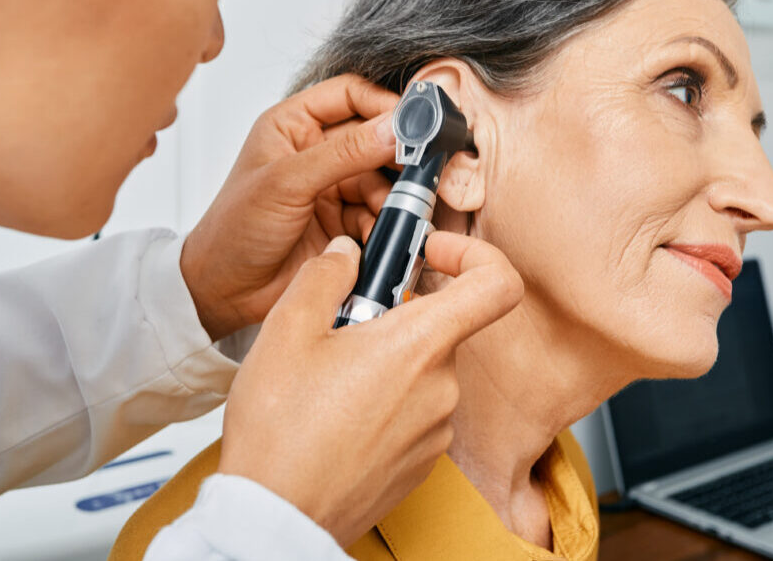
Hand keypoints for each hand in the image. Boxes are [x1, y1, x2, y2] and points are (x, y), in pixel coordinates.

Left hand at [181, 75, 399, 340]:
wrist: (224, 293)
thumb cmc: (233, 230)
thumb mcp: (287, 182)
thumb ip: (344, 153)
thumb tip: (392, 128)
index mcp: (293, 125)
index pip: (350, 94)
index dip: (383, 103)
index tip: (413, 122)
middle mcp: (315, 151)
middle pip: (374, 139)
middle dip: (395, 156)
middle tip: (416, 169)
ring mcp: (332, 187)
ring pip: (382, 180)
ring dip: (390, 197)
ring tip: (388, 213)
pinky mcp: (343, 222)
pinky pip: (378, 214)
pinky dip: (382, 224)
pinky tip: (373, 236)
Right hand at [217, 231, 523, 546]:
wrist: (275, 517)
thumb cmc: (280, 430)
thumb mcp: (288, 330)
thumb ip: (325, 276)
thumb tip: (347, 255)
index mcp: (420, 346)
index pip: (497, 285)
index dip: (475, 255)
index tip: (432, 254)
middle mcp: (442, 389)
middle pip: (442, 327)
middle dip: (395, 317)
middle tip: (342, 329)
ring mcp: (436, 431)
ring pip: (424, 370)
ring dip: (386, 361)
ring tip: (328, 379)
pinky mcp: (422, 463)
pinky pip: (416, 411)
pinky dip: (386, 400)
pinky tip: (337, 416)